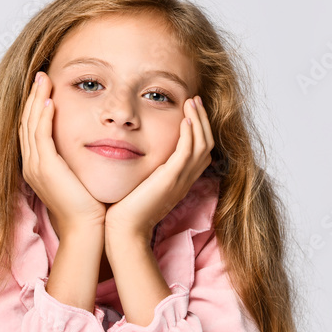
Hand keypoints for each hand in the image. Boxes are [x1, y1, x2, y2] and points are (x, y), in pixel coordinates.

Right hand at [19, 71, 106, 232]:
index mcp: (37, 167)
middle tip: (40, 76)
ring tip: (43, 80)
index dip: (35, 107)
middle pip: (26, 123)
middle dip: (33, 97)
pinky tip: (50, 101)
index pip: (31, 129)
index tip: (44, 88)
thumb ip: (75, 159)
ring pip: (30, 125)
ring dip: (37, 100)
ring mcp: (36, 166)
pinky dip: (43, 116)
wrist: (87, 228)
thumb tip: (88, 143)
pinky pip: (40, 135)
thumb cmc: (89, 206)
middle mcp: (32, 165)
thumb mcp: (79, 176)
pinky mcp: (46, 167)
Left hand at [104, 95, 213, 241]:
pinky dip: (189, 134)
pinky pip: (187, 152)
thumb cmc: (126, 210)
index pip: (200, 151)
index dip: (200, 130)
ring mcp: (180, 180)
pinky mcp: (170, 179)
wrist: (124, 230)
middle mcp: (185, 180)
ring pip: (202, 145)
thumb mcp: (141, 185)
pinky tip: (185, 119)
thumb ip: (146, 170)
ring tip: (192, 102)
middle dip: (203, 120)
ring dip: (199, 120)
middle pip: (206, 144)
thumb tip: (137, 154)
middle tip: (195, 100)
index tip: (191, 112)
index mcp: (180, 181)